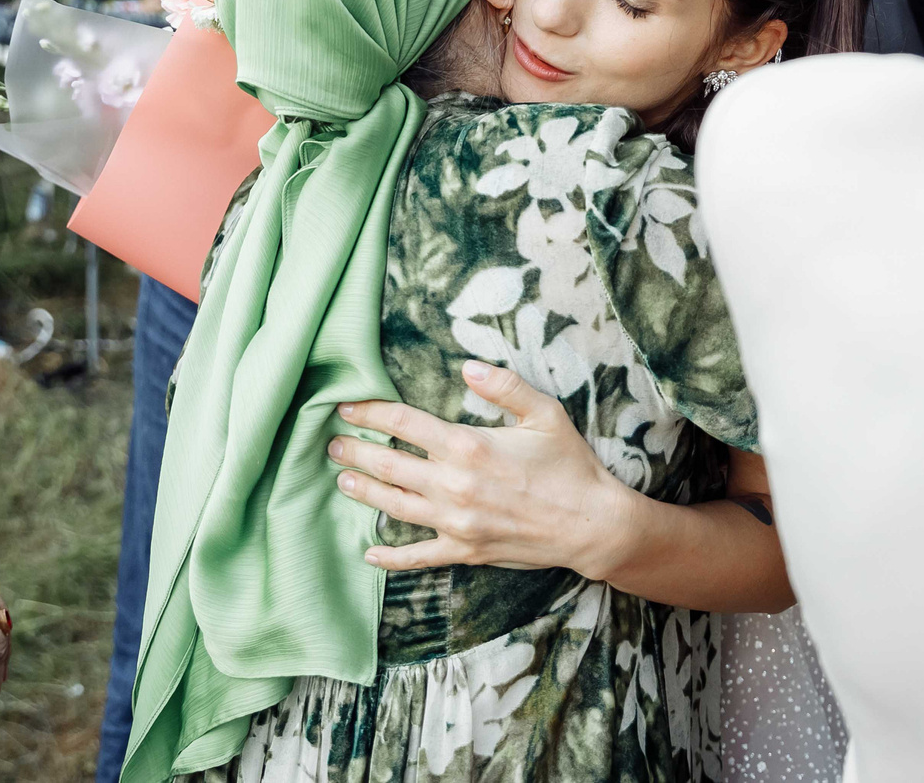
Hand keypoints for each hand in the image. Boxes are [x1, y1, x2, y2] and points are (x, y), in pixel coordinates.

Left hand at [329, 361, 635, 576]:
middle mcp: (453, 485)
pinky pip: (418, 556)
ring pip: (394, 507)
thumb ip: (504, 386)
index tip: (347, 406)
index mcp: (468, 446)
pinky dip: (391, 557)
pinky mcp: (464, 551)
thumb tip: (467, 367)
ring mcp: (456, 523)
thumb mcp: (545, 413)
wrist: (591, 524)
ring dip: (364, 493)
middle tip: (331, 443)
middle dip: (356, 452)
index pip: (404, 424)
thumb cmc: (570, 465)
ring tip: (342, 480)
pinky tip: (369, 553)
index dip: (370, 413)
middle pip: (389, 465)